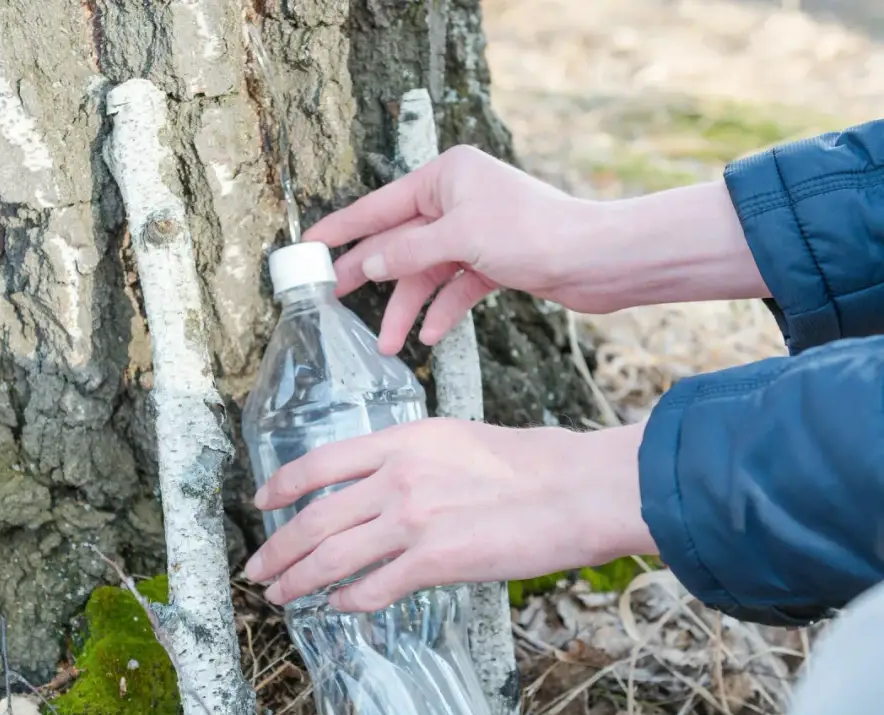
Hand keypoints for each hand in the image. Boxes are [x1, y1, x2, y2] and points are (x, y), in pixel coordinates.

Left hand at [243, 419, 657, 611]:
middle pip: (314, 518)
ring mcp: (412, 520)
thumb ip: (409, 459)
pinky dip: (348, 601)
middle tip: (258, 567)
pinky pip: (372, 588)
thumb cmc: (528, 463)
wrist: (573, 488)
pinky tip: (338, 607)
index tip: (264, 503)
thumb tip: (380, 485)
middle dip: (277, 548)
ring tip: (280, 594)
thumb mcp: (455, 440)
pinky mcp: (434, 561)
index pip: (319, 464)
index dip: (281, 486)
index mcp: (401, 442)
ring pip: (331, 557)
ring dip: (298, 580)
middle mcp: (396, 478)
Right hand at [304, 145, 767, 354]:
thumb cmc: (534, 233)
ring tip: (387, 345)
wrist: (599, 260)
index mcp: (446, 177)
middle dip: (371, 276)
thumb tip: (370, 262)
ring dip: (407, 307)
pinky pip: (454, 288)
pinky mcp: (493, 261)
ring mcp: (475, 232)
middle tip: (334, 301)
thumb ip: (408, 251)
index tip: (309, 245)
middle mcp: (458, 200)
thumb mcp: (460, 239)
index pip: (379, 205)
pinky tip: (428, 336)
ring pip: (426, 272)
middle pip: (399, 241)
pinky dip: (441, 311)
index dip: (342, 228)